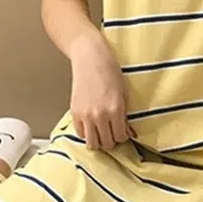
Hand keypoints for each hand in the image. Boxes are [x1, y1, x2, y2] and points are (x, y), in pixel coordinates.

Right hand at [69, 35, 135, 150]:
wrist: (91, 58)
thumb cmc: (110, 71)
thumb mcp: (124, 92)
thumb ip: (125, 114)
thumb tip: (128, 132)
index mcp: (115, 109)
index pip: (120, 137)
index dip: (122, 136)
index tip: (121, 132)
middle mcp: (100, 115)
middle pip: (106, 143)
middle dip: (111, 140)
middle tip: (112, 132)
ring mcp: (86, 115)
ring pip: (92, 143)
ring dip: (98, 140)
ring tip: (101, 132)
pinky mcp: (74, 112)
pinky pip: (80, 134)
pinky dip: (86, 133)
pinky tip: (91, 125)